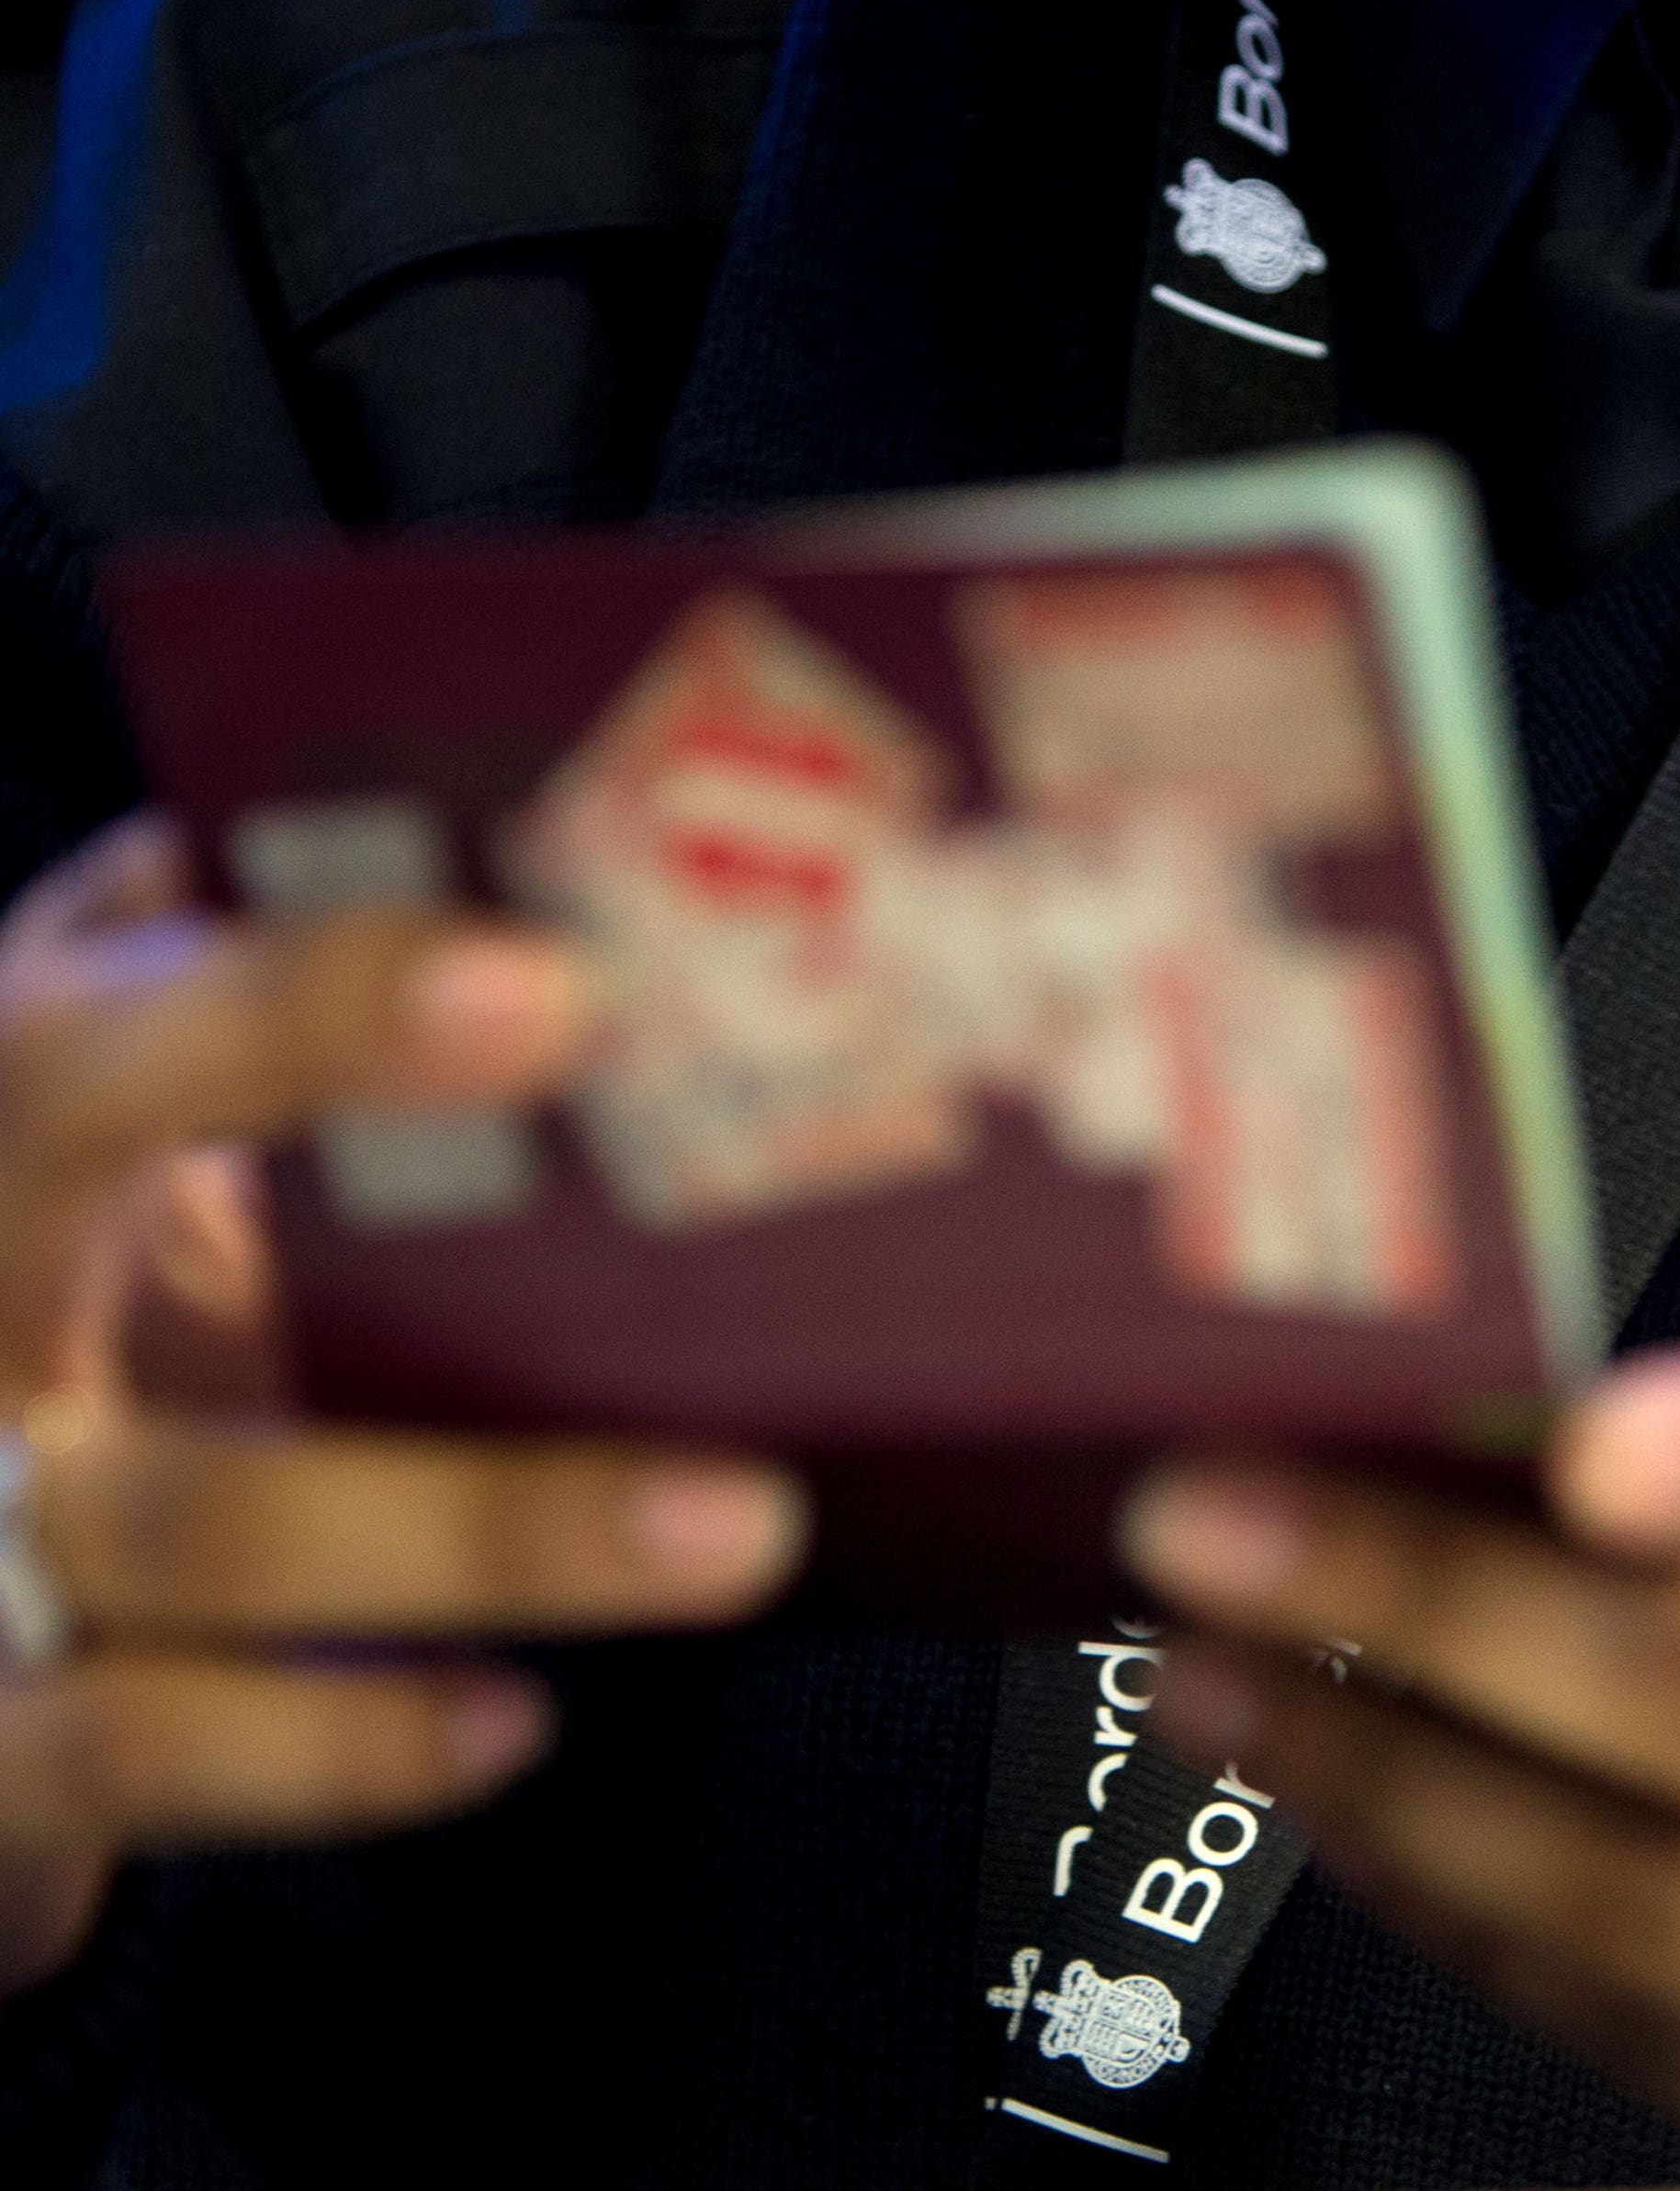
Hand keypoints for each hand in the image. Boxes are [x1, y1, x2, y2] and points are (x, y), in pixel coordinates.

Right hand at [0, 818, 805, 1998]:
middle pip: (100, 1185)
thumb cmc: (36, 1279)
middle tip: (636, 1130)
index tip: (551, 976)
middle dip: (346, 1108)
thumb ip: (199, 957)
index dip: (307, 995)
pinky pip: (154, 1750)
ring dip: (486, 1532)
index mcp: (0, 1121)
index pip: (106, 1028)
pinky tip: (505, 1720)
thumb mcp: (88, 1101)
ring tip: (733, 1528)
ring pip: (201, 1526)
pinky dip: (338, 1748)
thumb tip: (413, 801)